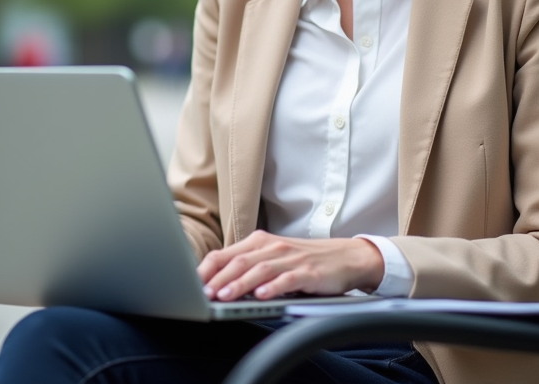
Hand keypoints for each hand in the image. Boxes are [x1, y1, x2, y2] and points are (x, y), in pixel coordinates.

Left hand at [198, 230, 384, 300]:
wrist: (346, 257)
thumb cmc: (306, 260)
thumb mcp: (274, 257)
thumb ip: (249, 265)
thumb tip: (217, 282)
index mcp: (260, 242)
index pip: (226, 254)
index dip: (208, 268)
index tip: (193, 283)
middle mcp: (273, 247)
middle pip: (239, 261)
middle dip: (219, 279)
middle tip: (204, 293)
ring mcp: (291, 259)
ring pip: (259, 270)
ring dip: (240, 284)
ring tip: (225, 296)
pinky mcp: (308, 272)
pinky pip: (287, 279)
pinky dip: (273, 287)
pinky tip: (261, 295)